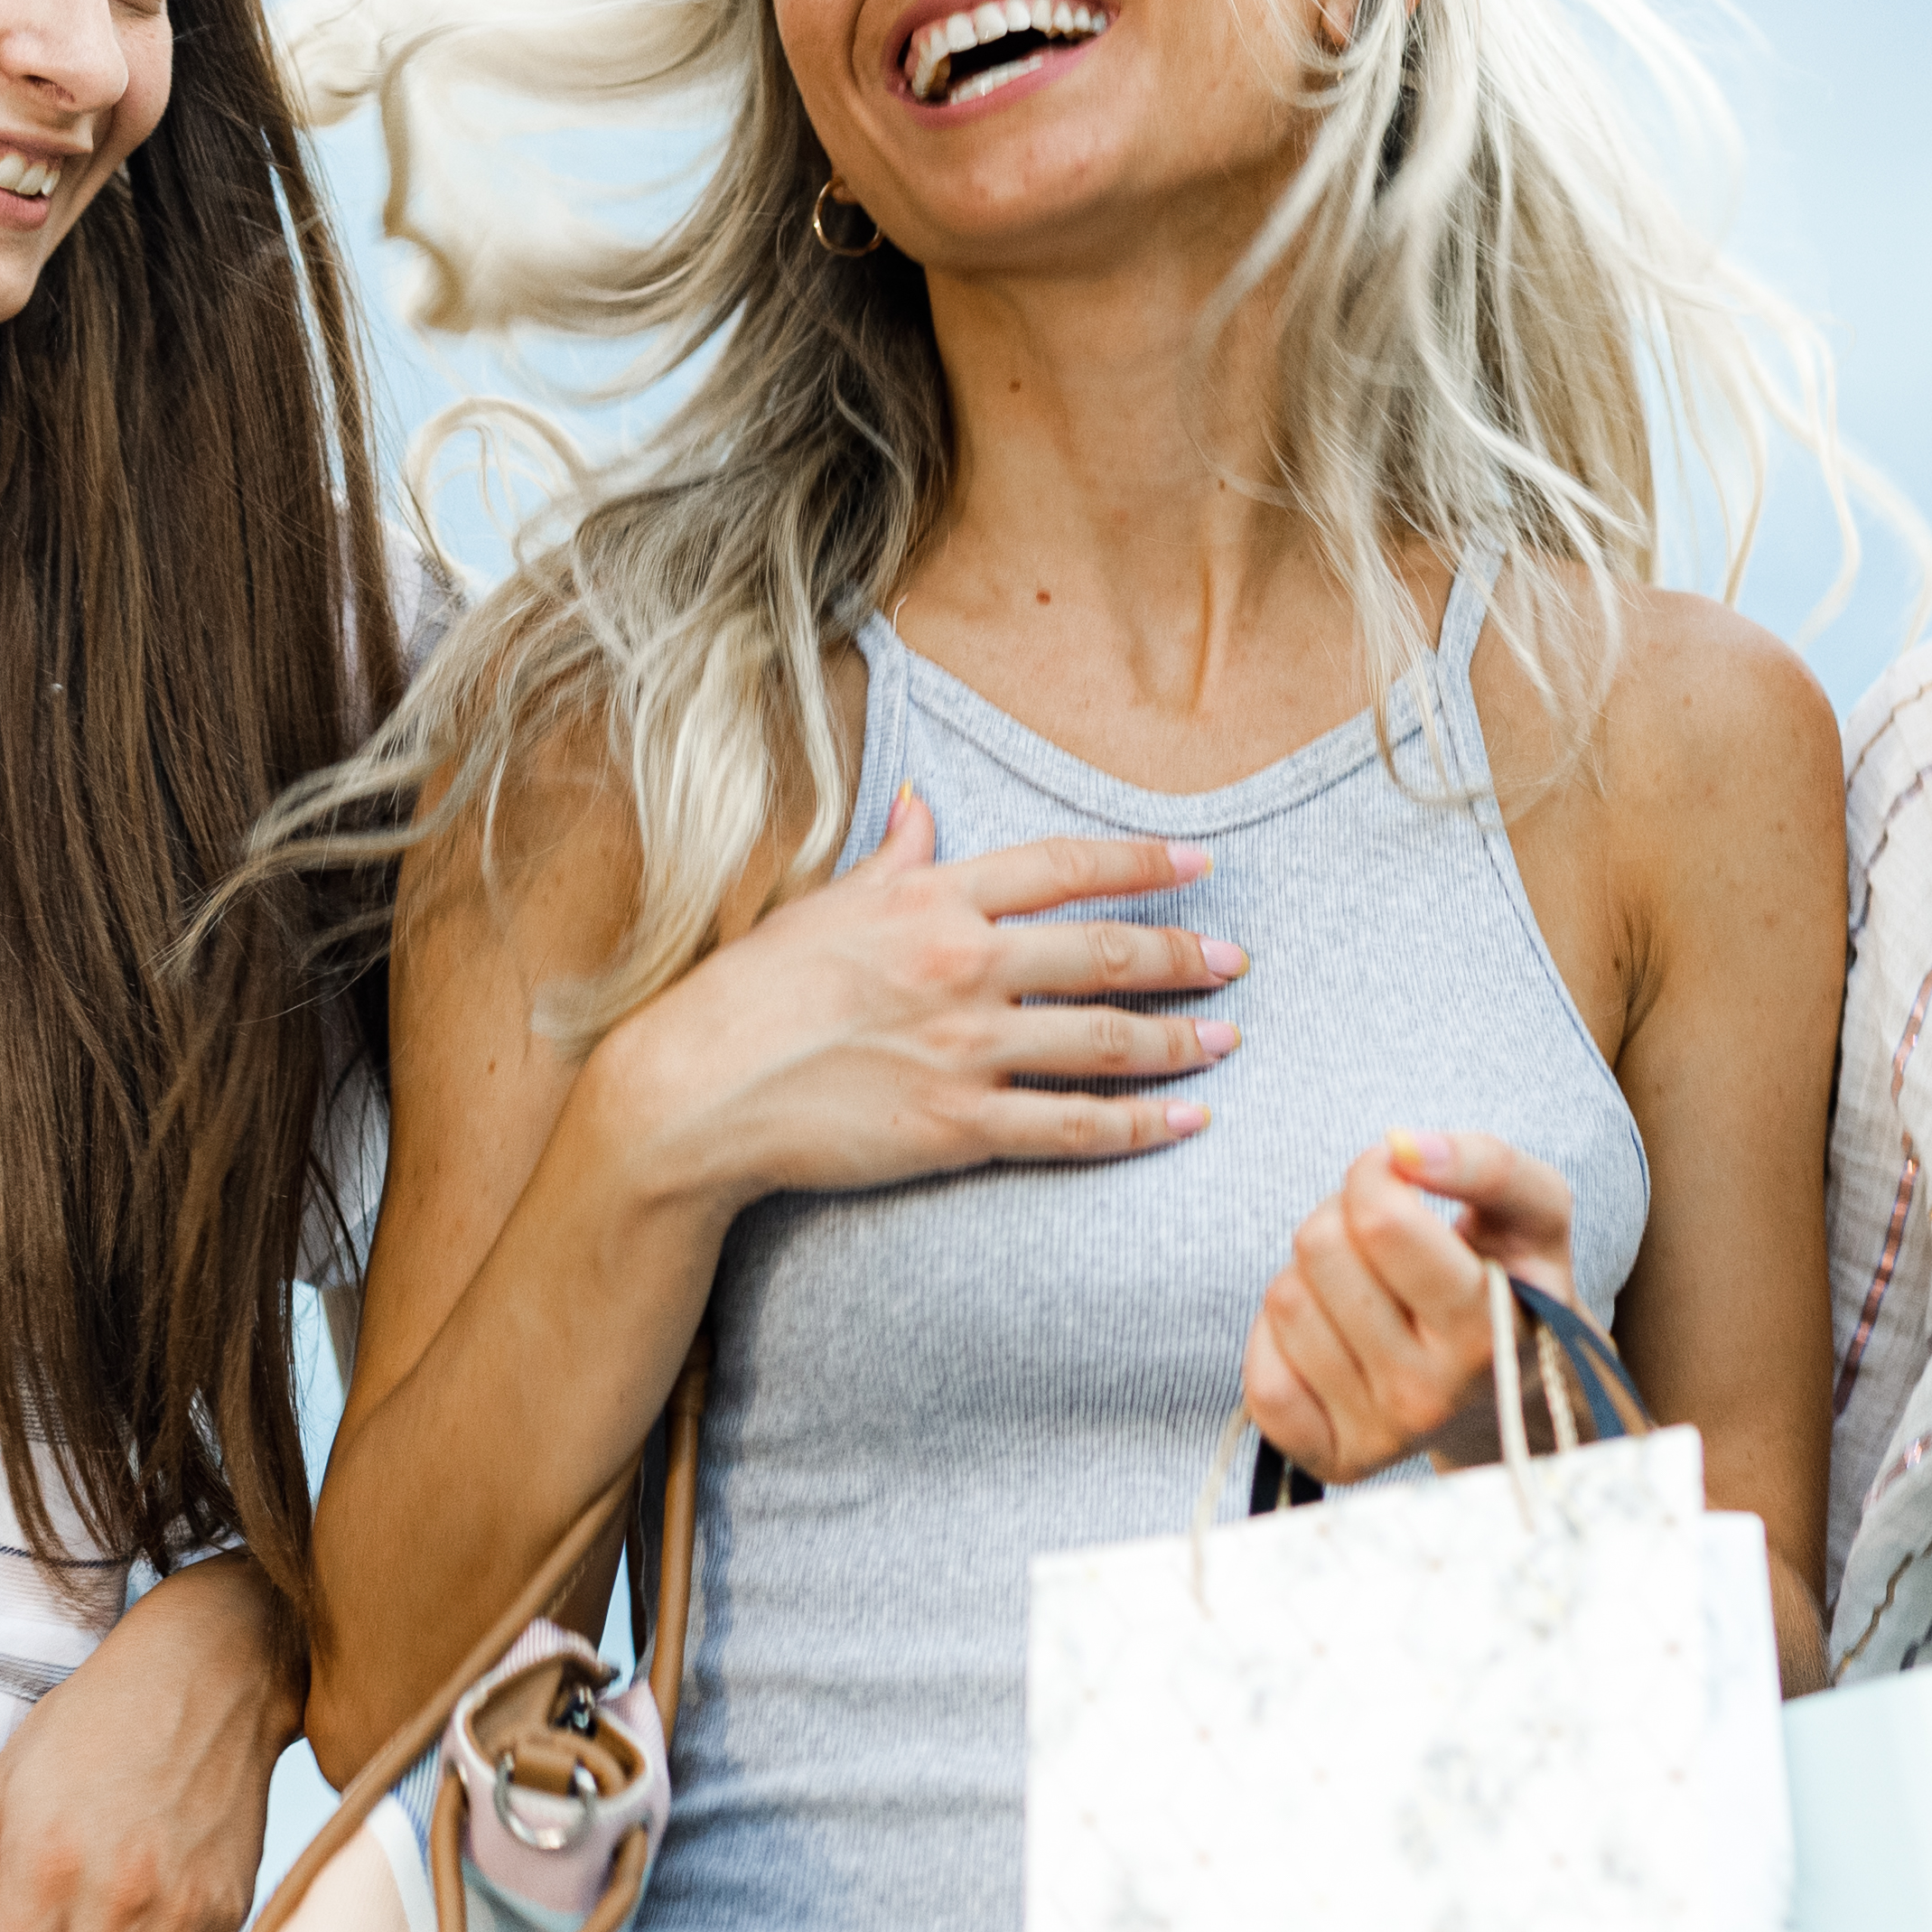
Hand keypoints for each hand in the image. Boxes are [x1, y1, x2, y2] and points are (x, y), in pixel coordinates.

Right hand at [589, 790, 1244, 1202]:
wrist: (696, 1089)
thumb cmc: (754, 991)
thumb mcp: (826, 903)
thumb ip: (894, 859)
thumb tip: (923, 806)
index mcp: (931, 900)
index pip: (1063, 865)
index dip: (1142, 861)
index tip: (1200, 860)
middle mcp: (960, 964)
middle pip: (1103, 951)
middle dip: (1182, 955)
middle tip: (1234, 960)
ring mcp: (963, 1048)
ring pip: (1103, 1041)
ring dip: (1178, 1040)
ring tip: (1225, 1038)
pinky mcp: (957, 1125)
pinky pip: (1071, 1126)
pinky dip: (1138, 1126)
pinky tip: (1184, 1121)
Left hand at [1241, 1133, 1583, 1486]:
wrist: (1514, 1394)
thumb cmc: (1515, 1283)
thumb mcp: (1535, 1213)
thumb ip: (1487, 1164)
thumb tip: (1402, 1146)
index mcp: (1487, 1330)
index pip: (1382, 1222)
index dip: (1375, 1172)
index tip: (1398, 1173)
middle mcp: (1431, 1396)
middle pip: (1320, 1249)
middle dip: (1342, 1215)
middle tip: (1381, 1233)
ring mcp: (1377, 1436)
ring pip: (1285, 1303)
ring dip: (1313, 1273)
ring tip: (1365, 1286)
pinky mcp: (1329, 1461)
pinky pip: (1261, 1374)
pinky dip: (1282, 1338)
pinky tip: (1333, 1334)